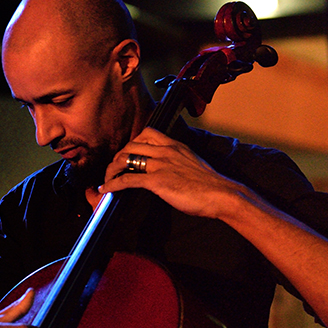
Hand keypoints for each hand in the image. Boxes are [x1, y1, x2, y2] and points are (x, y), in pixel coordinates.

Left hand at [98, 127, 242, 219]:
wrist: (221, 194)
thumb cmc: (211, 184)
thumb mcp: (193, 164)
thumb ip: (179, 163)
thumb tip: (170, 171)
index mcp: (175, 145)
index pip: (147, 133)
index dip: (132, 143)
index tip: (128, 154)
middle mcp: (166, 151)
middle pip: (131, 145)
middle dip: (118, 157)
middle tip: (114, 169)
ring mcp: (161, 165)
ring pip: (125, 158)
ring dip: (111, 169)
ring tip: (107, 179)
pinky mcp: (157, 181)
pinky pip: (128, 179)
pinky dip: (113, 184)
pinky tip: (106, 189)